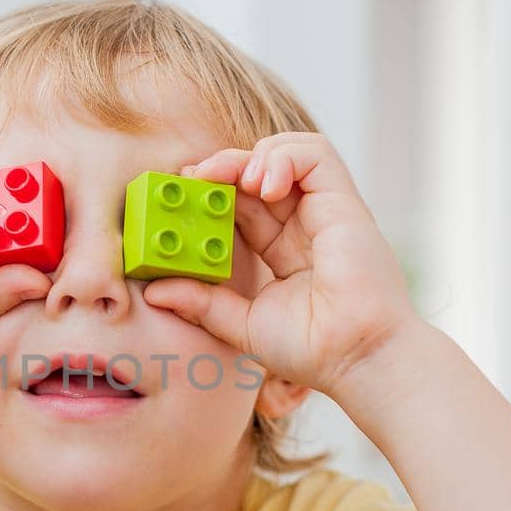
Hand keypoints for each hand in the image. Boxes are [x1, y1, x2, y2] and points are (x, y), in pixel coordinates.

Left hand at [141, 133, 418, 395]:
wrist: (356, 359)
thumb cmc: (311, 349)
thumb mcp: (241, 323)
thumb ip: (202, 303)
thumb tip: (154, 291)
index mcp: (283, 249)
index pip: (242, 203)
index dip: (212, 192)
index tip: (182, 194)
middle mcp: (304, 224)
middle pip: (259, 172)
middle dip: (224, 167)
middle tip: (195, 178)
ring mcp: (326, 211)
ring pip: (289, 152)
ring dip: (254, 156)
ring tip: (236, 181)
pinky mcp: (345, 202)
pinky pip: (315, 154)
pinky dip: (283, 156)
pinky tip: (264, 184)